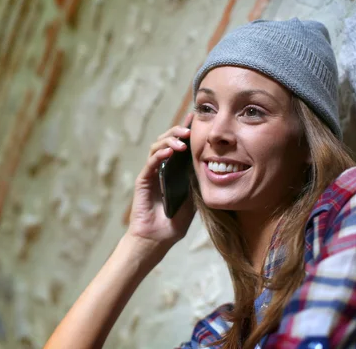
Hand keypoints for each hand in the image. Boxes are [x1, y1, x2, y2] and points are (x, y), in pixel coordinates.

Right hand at [127, 113, 195, 257]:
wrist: (158, 238)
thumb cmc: (175, 221)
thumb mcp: (194, 197)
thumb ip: (197, 180)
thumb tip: (211, 162)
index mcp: (174, 169)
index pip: (179, 144)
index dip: (185, 130)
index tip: (195, 118)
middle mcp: (161, 167)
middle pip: (166, 140)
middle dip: (177, 131)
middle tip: (189, 128)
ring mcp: (151, 172)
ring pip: (157, 147)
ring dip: (169, 140)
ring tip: (181, 140)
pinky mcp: (143, 180)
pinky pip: (151, 163)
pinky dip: (160, 154)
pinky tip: (170, 152)